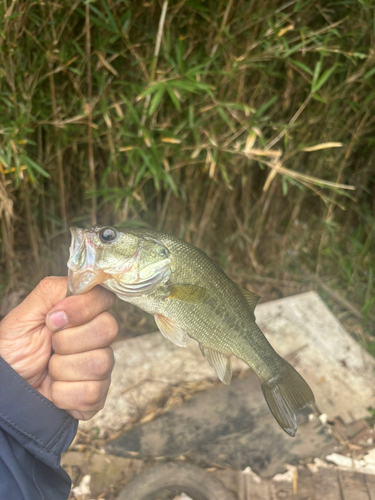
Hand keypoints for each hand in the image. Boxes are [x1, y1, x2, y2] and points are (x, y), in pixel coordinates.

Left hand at [0, 277, 117, 419]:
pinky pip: (92, 392)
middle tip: (50, 347)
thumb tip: (78, 287)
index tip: (54, 319)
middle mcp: (97, 338)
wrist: (6, 390)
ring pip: (101, 362)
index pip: (104, 298)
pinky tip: (54, 389)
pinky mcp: (96, 395)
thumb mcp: (24, 316)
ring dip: (62, 369)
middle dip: (68, 341)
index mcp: (83, 314)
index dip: (81, 309)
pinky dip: (63, 393)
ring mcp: (100, 367)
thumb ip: (51, 292)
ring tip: (49, 370)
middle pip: (108, 328)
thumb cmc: (14, 351)